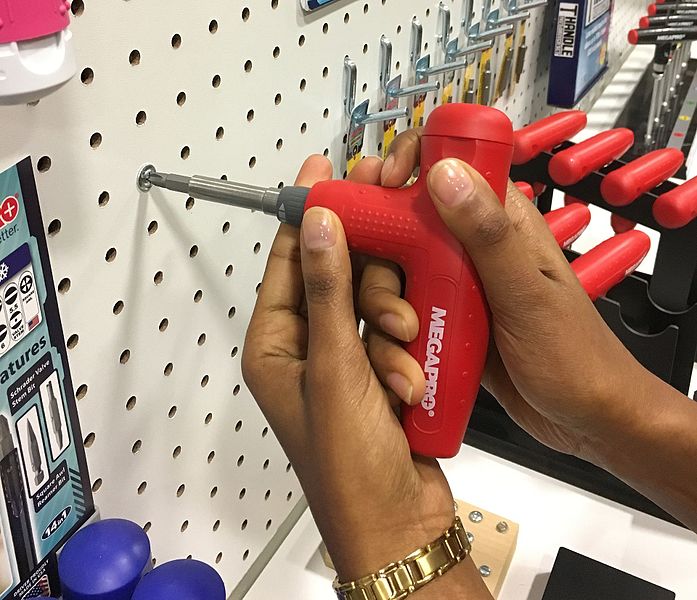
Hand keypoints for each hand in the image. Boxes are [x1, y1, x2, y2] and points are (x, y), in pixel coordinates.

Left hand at [242, 155, 457, 582]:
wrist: (398, 523)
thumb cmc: (349, 459)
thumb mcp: (334, 369)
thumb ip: (328, 291)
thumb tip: (320, 222)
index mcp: (274, 345)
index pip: (288, 263)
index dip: (306, 216)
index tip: (323, 171)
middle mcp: (305, 348)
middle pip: (334, 279)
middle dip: (366, 282)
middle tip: (391, 267)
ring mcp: (344, 361)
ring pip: (369, 306)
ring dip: (388, 325)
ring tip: (398, 357)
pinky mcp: (378, 374)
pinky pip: (390, 335)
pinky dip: (400, 351)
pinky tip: (408, 380)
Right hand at [362, 131, 648, 464]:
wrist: (584, 416)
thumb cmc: (575, 355)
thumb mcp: (527, 292)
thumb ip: (487, 233)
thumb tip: (444, 171)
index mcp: (498, 223)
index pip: (446, 166)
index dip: (407, 163)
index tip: (380, 187)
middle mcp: (468, 248)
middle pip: (399, 226)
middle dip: (380, 260)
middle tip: (392, 299)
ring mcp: (453, 286)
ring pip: (393, 274)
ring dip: (384, 308)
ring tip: (406, 340)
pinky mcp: (443, 320)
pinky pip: (400, 313)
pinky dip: (392, 337)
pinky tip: (404, 363)